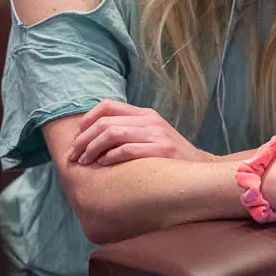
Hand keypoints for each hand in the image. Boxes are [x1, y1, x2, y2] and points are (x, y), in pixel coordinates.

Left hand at [66, 99, 212, 165]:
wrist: (202, 170)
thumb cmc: (170, 158)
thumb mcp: (151, 136)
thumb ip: (128, 132)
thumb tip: (93, 138)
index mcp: (145, 114)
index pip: (107, 105)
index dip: (87, 120)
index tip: (76, 138)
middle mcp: (150, 120)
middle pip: (105, 121)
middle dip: (83, 139)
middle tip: (73, 156)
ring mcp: (157, 134)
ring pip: (112, 133)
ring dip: (92, 148)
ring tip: (84, 162)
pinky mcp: (162, 151)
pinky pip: (128, 150)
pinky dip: (110, 157)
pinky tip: (102, 165)